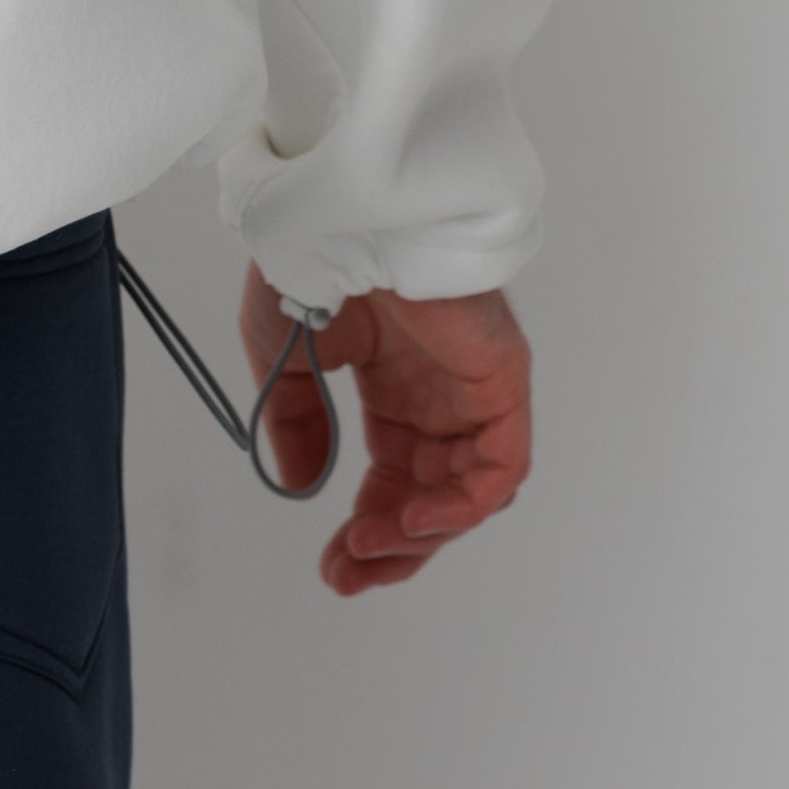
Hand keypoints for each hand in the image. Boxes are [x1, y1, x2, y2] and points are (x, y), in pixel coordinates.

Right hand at [239, 272, 531, 600]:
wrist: (338, 213)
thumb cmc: (310, 262)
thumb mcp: (286, 360)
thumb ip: (297, 423)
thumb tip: (302, 486)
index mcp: (396, 385)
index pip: (397, 478)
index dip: (368, 530)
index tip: (334, 567)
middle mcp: (440, 392)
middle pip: (435, 496)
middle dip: (394, 547)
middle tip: (349, 575)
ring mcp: (474, 387)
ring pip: (471, 491)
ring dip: (424, 534)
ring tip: (371, 547)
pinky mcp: (501, 378)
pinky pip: (502, 466)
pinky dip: (465, 505)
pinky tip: (415, 519)